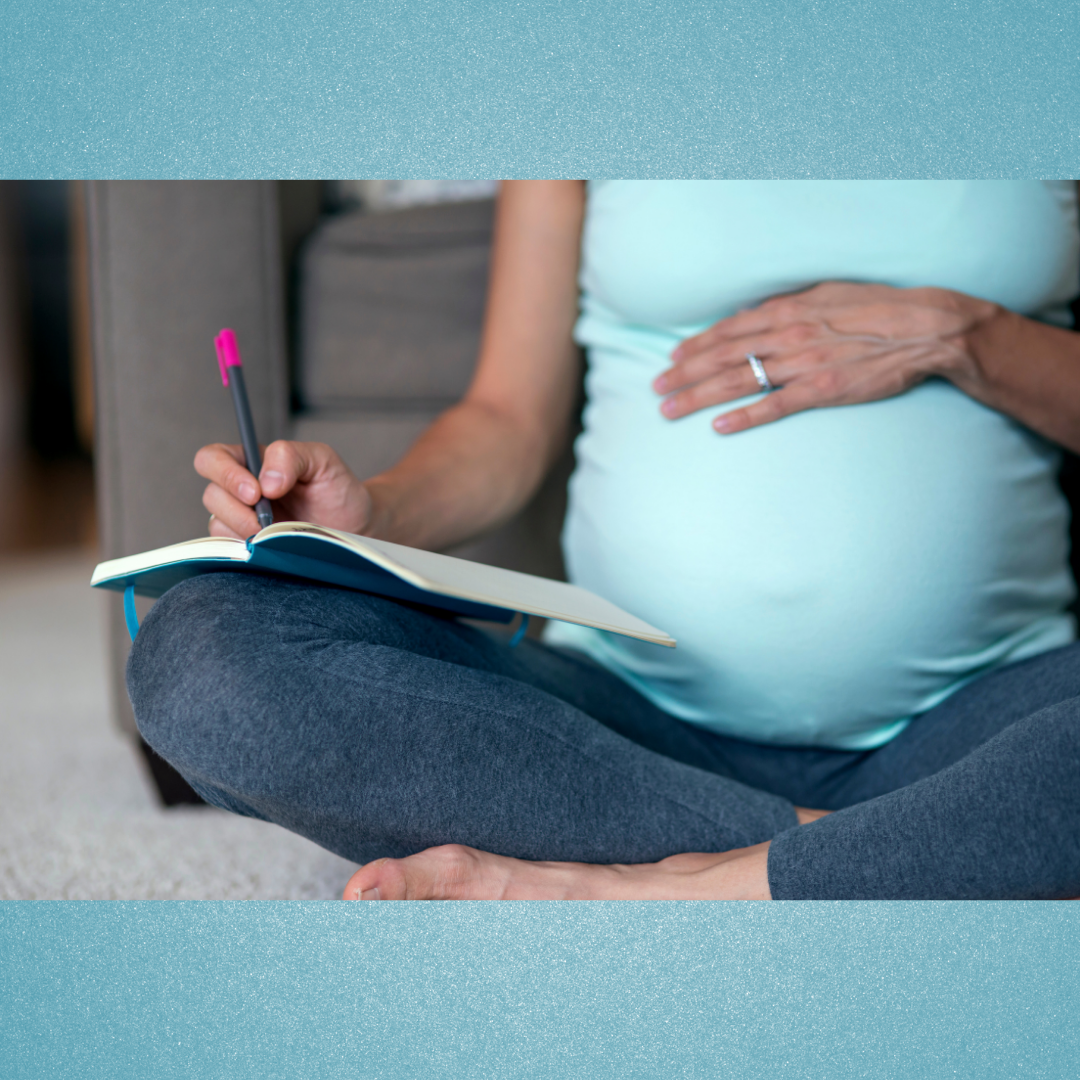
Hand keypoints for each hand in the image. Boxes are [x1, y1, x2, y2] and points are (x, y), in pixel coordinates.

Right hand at [194, 440, 371, 538]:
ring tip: (277, 534)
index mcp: (253, 462)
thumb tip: (266, 481)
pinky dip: (247, 549)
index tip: (255, 492)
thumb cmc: (337, 490)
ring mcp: (242, 520)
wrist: (355, 528)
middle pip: (212, 495)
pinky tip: (272, 547)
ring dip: (245, 530)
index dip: (224, 473)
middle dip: (237, 509)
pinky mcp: (247, 546)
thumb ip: (291, 455)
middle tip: (267, 520)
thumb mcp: (322, 460)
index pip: (213, 459)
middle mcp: (241, 490)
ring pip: (217, 524)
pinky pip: (230, 550)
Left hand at [653, 282, 997, 433]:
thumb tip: (757, 315)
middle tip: (655, 388)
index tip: (672, 358)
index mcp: (788, 310)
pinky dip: (744, 416)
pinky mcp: (822, 389)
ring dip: (697, 396)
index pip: (728, 330)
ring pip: (737, 380)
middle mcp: (787, 334)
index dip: (696, 345)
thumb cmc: (878, 308)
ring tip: (669, 409)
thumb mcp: (828, 293)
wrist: (926, 327)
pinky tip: (718, 427)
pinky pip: (774, 406)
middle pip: (721, 356)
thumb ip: (789, 305)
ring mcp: (802, 363)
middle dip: (683, 373)